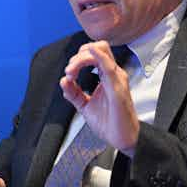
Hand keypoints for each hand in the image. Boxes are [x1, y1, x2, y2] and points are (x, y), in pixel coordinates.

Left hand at [60, 41, 138, 156]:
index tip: (69, 75)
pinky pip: (108, 66)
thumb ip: (74, 93)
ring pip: (101, 52)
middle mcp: (113, 73)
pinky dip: (98, 57)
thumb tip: (63, 81)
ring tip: (72, 72)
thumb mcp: (85, 106)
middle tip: (70, 72)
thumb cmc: (110, 123)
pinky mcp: (118, 88)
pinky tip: (90, 53)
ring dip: (81, 58)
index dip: (77, 59)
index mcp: (107, 75)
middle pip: (98, 47)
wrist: (122, 139)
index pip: (93, 54)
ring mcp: (117, 78)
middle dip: (79, 55)